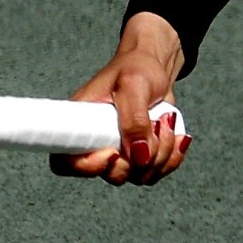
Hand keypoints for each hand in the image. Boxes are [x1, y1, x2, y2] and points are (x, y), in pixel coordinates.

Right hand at [54, 11, 191, 186]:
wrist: (155, 69)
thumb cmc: (136, 67)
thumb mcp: (133, 84)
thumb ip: (134, 120)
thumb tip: (139, 156)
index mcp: (80, 124)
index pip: (67, 163)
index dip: (88, 167)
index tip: (113, 152)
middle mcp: (97, 144)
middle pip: (113, 175)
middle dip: (141, 156)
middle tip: (154, 124)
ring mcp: (120, 154)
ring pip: (140, 175)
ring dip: (162, 153)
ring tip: (165, 120)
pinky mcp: (141, 157)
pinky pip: (157, 172)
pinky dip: (172, 156)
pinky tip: (175, 134)